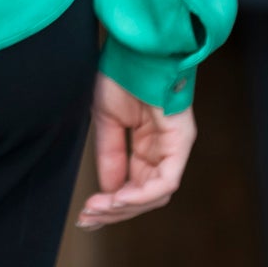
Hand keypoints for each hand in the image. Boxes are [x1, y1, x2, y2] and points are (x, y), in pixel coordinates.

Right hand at [75, 70, 196, 228]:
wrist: (132, 47)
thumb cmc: (120, 74)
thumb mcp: (106, 120)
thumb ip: (109, 155)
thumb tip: (108, 192)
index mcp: (148, 144)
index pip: (134, 186)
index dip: (111, 204)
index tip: (86, 213)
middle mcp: (165, 149)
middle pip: (145, 196)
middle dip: (115, 212)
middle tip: (87, 219)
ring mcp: (175, 146)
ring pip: (156, 195)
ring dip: (125, 207)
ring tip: (97, 210)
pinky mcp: (181, 141)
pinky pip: (166, 180)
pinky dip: (140, 194)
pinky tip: (116, 198)